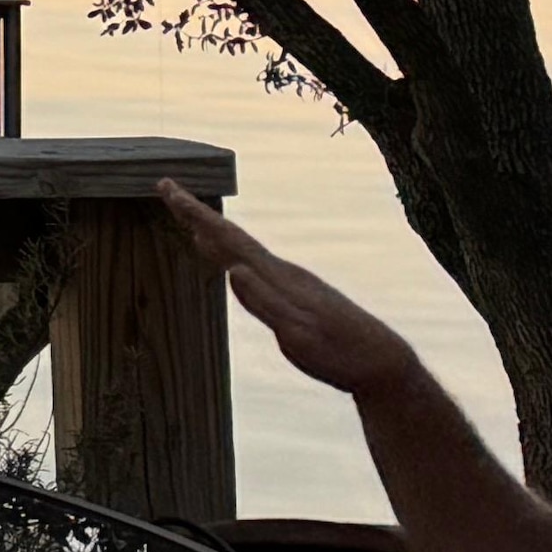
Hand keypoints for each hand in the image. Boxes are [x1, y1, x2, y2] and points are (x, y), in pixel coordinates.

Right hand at [159, 183, 426, 398]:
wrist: (384, 365)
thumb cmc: (340, 354)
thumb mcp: (300, 335)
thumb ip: (266, 303)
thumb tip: (232, 269)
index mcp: (279, 277)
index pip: (230, 238)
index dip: (197, 214)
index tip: (168, 186)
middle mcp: (283, 272)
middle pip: (233, 236)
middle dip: (198, 214)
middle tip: (168, 188)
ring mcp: (291, 284)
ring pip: (243, 251)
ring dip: (214, 233)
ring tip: (190, 220)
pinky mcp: (296, 298)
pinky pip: (254, 267)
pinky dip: (233, 256)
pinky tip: (230, 261)